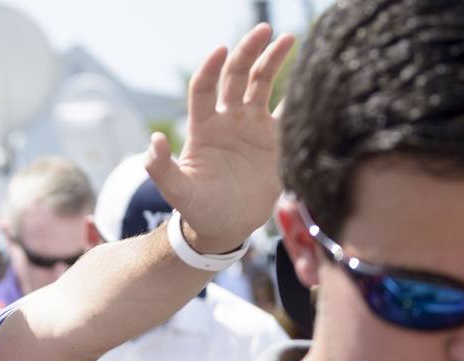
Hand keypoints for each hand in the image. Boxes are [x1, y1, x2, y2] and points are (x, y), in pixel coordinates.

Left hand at [145, 24, 295, 252]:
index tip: (220, 50)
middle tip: (263, 30)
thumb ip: (162, 170)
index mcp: (203, 128)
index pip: (203, 88)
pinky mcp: (275, 138)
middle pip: (237, 76)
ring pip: (263, 84)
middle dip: (248, 51)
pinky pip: (287, 109)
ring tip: (289, 37)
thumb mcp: (178, 193)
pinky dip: (298, 92)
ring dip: (273, 60)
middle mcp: (228, 119)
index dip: (210, 68)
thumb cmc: (199, 211)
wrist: (227, 227)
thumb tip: (152, 142)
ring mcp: (252, 125)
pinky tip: (312, 74)